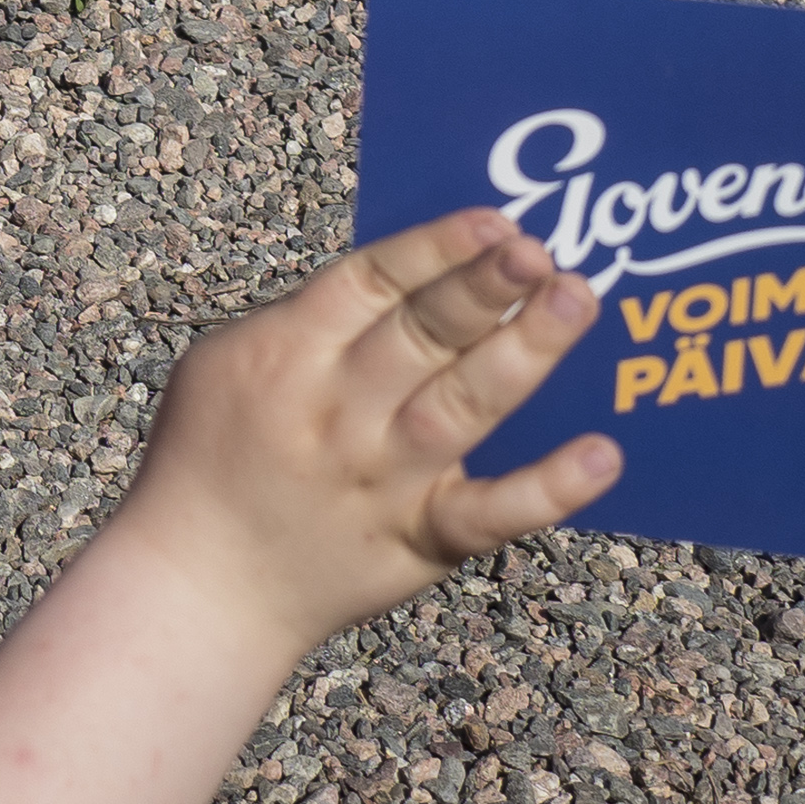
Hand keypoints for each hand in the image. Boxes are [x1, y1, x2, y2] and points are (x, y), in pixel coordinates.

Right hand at [104, 208, 614, 666]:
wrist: (203, 582)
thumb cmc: (209, 455)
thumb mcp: (224, 363)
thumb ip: (304, 320)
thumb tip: (396, 276)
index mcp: (286, 354)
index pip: (370, 280)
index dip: (435, 246)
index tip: (494, 221)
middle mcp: (340, 409)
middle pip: (425, 332)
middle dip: (485, 285)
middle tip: (543, 249)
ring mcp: (384, 477)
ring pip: (466, 404)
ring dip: (524, 350)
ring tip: (574, 302)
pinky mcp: (419, 539)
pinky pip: (490, 512)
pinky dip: (548, 488)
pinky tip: (602, 454)